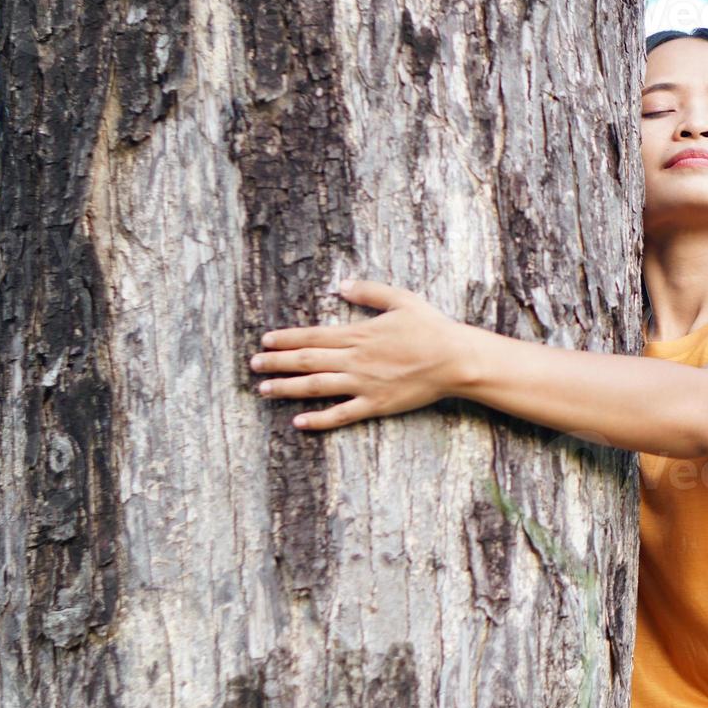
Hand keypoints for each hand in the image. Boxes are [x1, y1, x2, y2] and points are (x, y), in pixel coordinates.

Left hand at [249, 278, 473, 430]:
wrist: (454, 359)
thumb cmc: (431, 327)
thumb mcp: (402, 299)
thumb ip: (370, 292)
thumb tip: (341, 284)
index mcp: (359, 334)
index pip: (313, 336)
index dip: (286, 338)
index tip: (266, 340)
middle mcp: (355, 359)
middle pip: (307, 361)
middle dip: (276, 362)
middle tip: (253, 364)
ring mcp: (363, 384)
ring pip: (315, 387)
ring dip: (286, 388)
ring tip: (264, 389)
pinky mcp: (375, 404)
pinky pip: (341, 415)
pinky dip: (318, 420)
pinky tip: (298, 423)